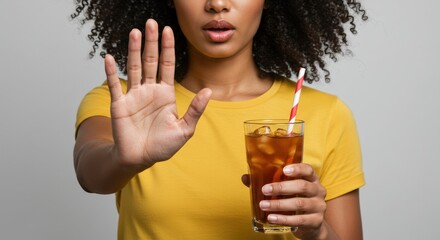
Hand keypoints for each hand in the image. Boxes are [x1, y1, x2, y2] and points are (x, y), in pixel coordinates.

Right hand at [104, 19, 210, 169]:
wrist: (140, 158)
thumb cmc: (162, 146)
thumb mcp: (184, 130)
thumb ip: (195, 110)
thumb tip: (208, 91)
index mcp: (165, 94)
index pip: (167, 66)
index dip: (168, 48)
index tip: (168, 31)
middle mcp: (149, 90)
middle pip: (151, 61)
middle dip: (151, 42)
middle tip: (151, 23)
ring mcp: (133, 96)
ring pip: (134, 68)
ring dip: (134, 50)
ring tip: (135, 32)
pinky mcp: (120, 105)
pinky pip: (115, 85)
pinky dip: (112, 72)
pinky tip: (109, 58)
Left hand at [244, 163, 326, 238]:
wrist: (311, 224)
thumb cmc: (295, 200)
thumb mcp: (286, 190)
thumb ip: (268, 182)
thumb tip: (245, 177)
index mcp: (311, 179)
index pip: (308, 169)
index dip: (297, 168)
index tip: (284, 170)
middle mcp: (318, 190)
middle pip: (302, 186)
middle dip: (282, 188)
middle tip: (265, 190)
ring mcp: (319, 206)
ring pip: (299, 204)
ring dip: (279, 204)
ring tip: (263, 205)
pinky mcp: (316, 220)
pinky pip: (299, 220)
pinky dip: (284, 219)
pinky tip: (272, 218)